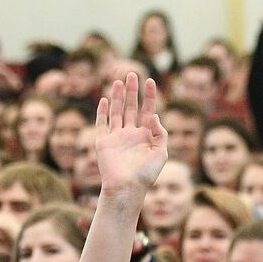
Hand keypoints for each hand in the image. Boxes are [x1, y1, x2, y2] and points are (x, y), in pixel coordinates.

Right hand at [95, 73, 168, 197]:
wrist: (126, 187)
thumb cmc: (146, 174)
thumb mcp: (161, 153)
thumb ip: (160, 133)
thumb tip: (155, 116)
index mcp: (146, 136)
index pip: (148, 110)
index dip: (149, 96)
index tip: (151, 81)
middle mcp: (131, 134)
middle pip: (131, 107)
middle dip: (132, 91)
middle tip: (132, 74)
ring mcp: (116, 137)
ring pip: (116, 112)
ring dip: (117, 96)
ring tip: (118, 81)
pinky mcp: (103, 142)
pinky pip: (101, 123)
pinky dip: (102, 112)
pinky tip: (105, 99)